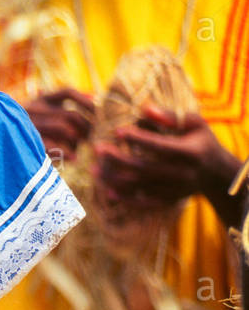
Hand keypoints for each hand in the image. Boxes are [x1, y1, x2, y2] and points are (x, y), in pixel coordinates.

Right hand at [23, 88, 95, 160]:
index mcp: (41, 100)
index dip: (85, 101)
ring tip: (80, 148)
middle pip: (71, 115)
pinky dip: (67, 153)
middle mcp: (34, 109)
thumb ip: (64, 105)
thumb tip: (93, 97)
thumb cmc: (29, 129)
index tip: (97, 112)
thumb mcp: (42, 111)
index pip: (68, 93)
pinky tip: (74, 158)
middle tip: (90, 137)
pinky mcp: (28, 143)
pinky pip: (54, 146)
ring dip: (77, 140)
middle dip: (86, 127)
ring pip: (64, 129)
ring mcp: (30, 126)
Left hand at [96, 105, 242, 224]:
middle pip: (143, 167)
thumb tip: (144, 108)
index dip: (137, 138)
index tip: (116, 130)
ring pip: (138, 186)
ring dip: (114, 179)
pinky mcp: (167, 201)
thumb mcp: (194, 124)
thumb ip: (170, 116)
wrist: (215, 174)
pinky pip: (142, 202)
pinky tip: (106, 190)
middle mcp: (181, 173)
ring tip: (94, 169)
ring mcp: (173, 190)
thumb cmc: (201, 142)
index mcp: (190, 152)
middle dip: (117, 159)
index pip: (158, 145)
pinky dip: (123, 197)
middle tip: (97, 148)